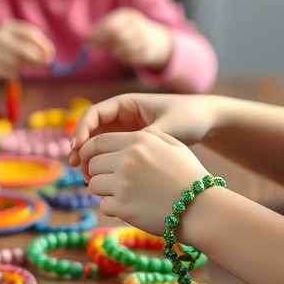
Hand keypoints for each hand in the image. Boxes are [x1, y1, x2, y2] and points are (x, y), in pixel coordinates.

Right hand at [0, 20, 55, 78]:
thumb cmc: (4, 47)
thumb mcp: (16, 39)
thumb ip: (33, 46)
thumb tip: (49, 57)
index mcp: (8, 26)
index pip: (30, 33)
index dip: (43, 44)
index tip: (51, 53)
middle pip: (24, 49)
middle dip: (38, 58)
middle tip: (46, 63)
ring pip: (18, 63)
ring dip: (23, 66)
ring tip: (16, 63)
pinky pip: (10, 73)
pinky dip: (13, 73)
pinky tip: (5, 68)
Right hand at [70, 92, 216, 179]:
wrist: (207, 122)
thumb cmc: (189, 116)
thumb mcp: (168, 126)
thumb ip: (146, 137)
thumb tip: (125, 151)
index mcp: (126, 103)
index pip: (93, 114)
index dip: (81, 129)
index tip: (78, 147)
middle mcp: (122, 116)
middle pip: (92, 130)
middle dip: (82, 147)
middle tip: (76, 165)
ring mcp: (126, 131)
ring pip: (99, 144)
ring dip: (90, 159)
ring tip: (86, 177)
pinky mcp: (132, 146)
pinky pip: (111, 154)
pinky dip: (104, 165)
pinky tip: (102, 180)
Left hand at [84, 125, 207, 233]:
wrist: (202, 209)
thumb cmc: (189, 177)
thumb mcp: (174, 145)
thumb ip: (149, 135)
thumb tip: (127, 136)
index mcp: (137, 141)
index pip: (98, 142)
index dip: (89, 151)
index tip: (89, 160)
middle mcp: (126, 160)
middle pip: (93, 163)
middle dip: (98, 172)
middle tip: (111, 181)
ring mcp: (123, 184)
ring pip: (93, 185)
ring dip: (103, 191)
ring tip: (122, 195)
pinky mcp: (123, 207)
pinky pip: (103, 205)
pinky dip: (112, 208)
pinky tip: (129, 208)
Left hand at [88, 8, 172, 69]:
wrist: (156, 40)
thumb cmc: (129, 32)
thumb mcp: (117, 26)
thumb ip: (102, 31)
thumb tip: (87, 40)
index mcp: (127, 15)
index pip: (110, 23)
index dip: (97, 33)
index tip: (88, 41)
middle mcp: (136, 24)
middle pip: (115, 32)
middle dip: (102, 40)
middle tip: (95, 47)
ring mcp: (143, 38)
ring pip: (121, 47)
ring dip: (113, 50)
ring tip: (114, 50)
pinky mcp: (147, 51)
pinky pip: (128, 57)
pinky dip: (122, 57)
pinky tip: (123, 54)